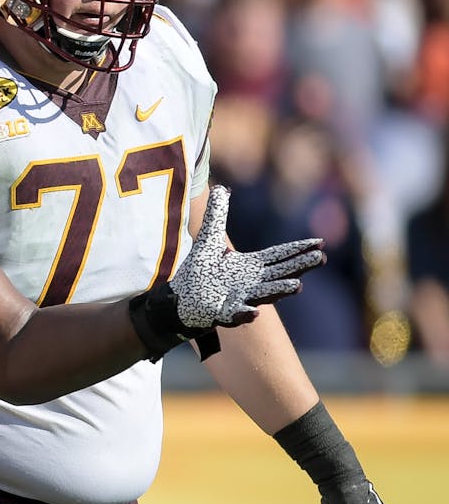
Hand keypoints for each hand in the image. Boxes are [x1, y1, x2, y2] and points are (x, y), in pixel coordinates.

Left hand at [170, 185, 324, 328]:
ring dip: (279, 290)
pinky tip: (253, 312)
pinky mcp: (221, 313)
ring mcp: (238, 299)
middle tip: (321, 258)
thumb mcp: (208, 239)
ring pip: (263, 295)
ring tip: (297, 286)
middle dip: (299, 266)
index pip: (279, 256)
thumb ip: (217, 215)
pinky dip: (244, 315)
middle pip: (279, 273)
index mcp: (250, 266)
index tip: (320, 243)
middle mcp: (250, 283)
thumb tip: (221, 188)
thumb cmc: (199, 271)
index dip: (298, 249)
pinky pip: (235, 316)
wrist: (181, 299)